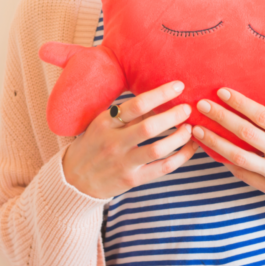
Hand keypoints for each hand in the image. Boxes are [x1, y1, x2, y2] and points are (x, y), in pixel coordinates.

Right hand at [62, 81, 198, 199]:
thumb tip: (158, 99)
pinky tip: (190, 148)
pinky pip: (162, 168)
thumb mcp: (102, 125)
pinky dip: (181, 157)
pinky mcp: (132, 180)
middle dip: (174, 115)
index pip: (136, 105)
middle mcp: (113, 142)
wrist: (74, 179)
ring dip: (179, 137)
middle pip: (149, 127)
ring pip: (158, 149)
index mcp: (105, 123)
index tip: (178, 86)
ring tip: (190, 129)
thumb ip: (127, 115)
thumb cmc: (93, 146)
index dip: (160, 94)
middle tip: (188, 109)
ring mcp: (123, 162)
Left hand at [192, 88, 264, 215]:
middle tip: (202, 106)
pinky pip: (242, 174)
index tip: (223, 92)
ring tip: (197, 130)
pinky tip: (212, 151)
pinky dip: (225, 162)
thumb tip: (254, 111)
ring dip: (214, 142)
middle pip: (246, 134)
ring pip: (237, 156)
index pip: (264, 116)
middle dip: (221, 118)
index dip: (241, 103)